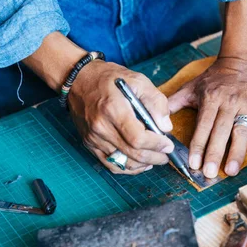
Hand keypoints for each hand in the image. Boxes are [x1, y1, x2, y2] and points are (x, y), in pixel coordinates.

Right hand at [68, 60, 174, 174]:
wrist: (78, 79)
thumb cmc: (109, 78)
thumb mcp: (138, 80)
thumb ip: (156, 102)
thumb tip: (166, 127)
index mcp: (113, 109)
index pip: (138, 138)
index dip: (156, 145)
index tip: (168, 144)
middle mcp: (101, 127)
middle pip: (132, 153)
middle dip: (154, 157)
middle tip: (166, 155)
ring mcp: (93, 137)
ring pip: (122, 163)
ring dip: (142, 164)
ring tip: (155, 159)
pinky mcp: (89, 143)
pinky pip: (110, 164)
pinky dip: (127, 168)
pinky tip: (139, 163)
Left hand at [168, 57, 246, 177]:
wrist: (244, 60)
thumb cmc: (216, 78)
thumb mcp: (193, 86)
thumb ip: (174, 102)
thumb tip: (155, 118)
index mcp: (210, 99)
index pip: (202, 126)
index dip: (198, 146)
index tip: (193, 164)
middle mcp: (228, 102)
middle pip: (220, 132)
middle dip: (214, 153)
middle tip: (210, 173)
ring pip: (242, 130)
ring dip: (237, 151)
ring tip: (231, 170)